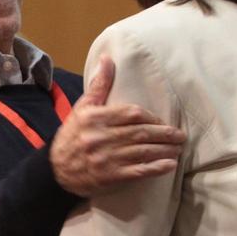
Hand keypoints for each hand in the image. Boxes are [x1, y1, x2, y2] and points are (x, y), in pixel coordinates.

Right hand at [50, 57, 185, 196]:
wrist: (56, 170)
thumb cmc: (72, 136)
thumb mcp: (83, 108)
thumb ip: (99, 85)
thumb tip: (108, 58)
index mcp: (95, 118)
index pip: (131, 114)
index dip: (151, 117)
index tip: (163, 121)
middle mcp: (101, 138)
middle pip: (140, 133)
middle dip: (164, 134)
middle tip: (180, 135)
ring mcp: (106, 159)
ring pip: (142, 152)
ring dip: (164, 150)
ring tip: (179, 148)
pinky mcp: (110, 177)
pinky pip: (137, 171)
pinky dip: (156, 168)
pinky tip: (169, 164)